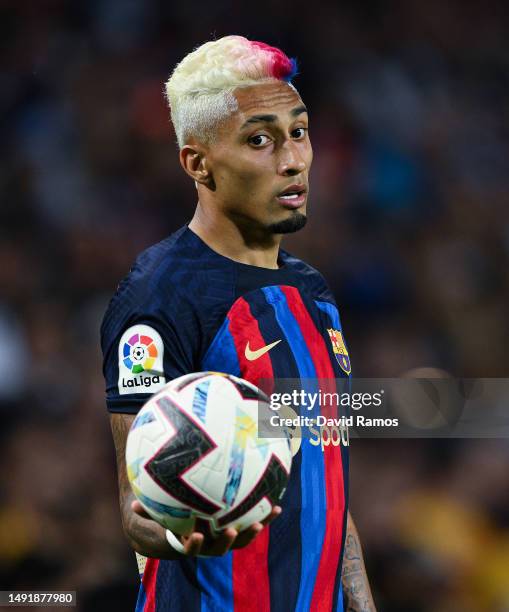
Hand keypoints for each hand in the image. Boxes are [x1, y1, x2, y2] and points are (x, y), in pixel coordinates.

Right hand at [131, 500, 280, 556]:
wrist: (182, 527)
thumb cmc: (163, 519)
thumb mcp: (152, 517)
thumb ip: (146, 512)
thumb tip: (133, 505)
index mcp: (191, 541)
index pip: (193, 547)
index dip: (195, 544)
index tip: (196, 536)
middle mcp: (212, 543)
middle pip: (223, 547)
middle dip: (230, 540)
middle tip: (234, 530)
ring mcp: (226, 535)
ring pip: (243, 536)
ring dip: (256, 528)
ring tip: (266, 517)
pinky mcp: (239, 525)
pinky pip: (253, 520)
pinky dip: (264, 514)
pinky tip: (277, 502)